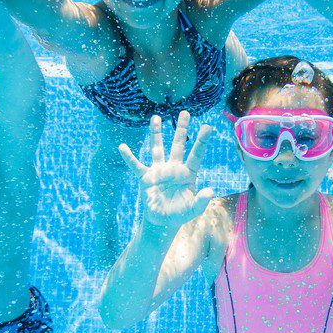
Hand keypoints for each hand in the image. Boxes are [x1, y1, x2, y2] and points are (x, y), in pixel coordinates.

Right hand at [119, 111, 214, 228]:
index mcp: (187, 173)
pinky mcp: (145, 177)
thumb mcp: (193, 209)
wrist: (163, 220)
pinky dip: (129, 157)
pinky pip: (136, 165)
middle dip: (182, 129)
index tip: (208, 126)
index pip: (196, 155)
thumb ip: (201, 201)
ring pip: (158, 148)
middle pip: (178, 145)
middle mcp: (174, 168)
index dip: (201, 141)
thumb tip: (210, 191)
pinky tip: (123, 147)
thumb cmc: (180, 213)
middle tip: (185, 112)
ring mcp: (159, 170)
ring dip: (156, 133)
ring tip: (156, 117)